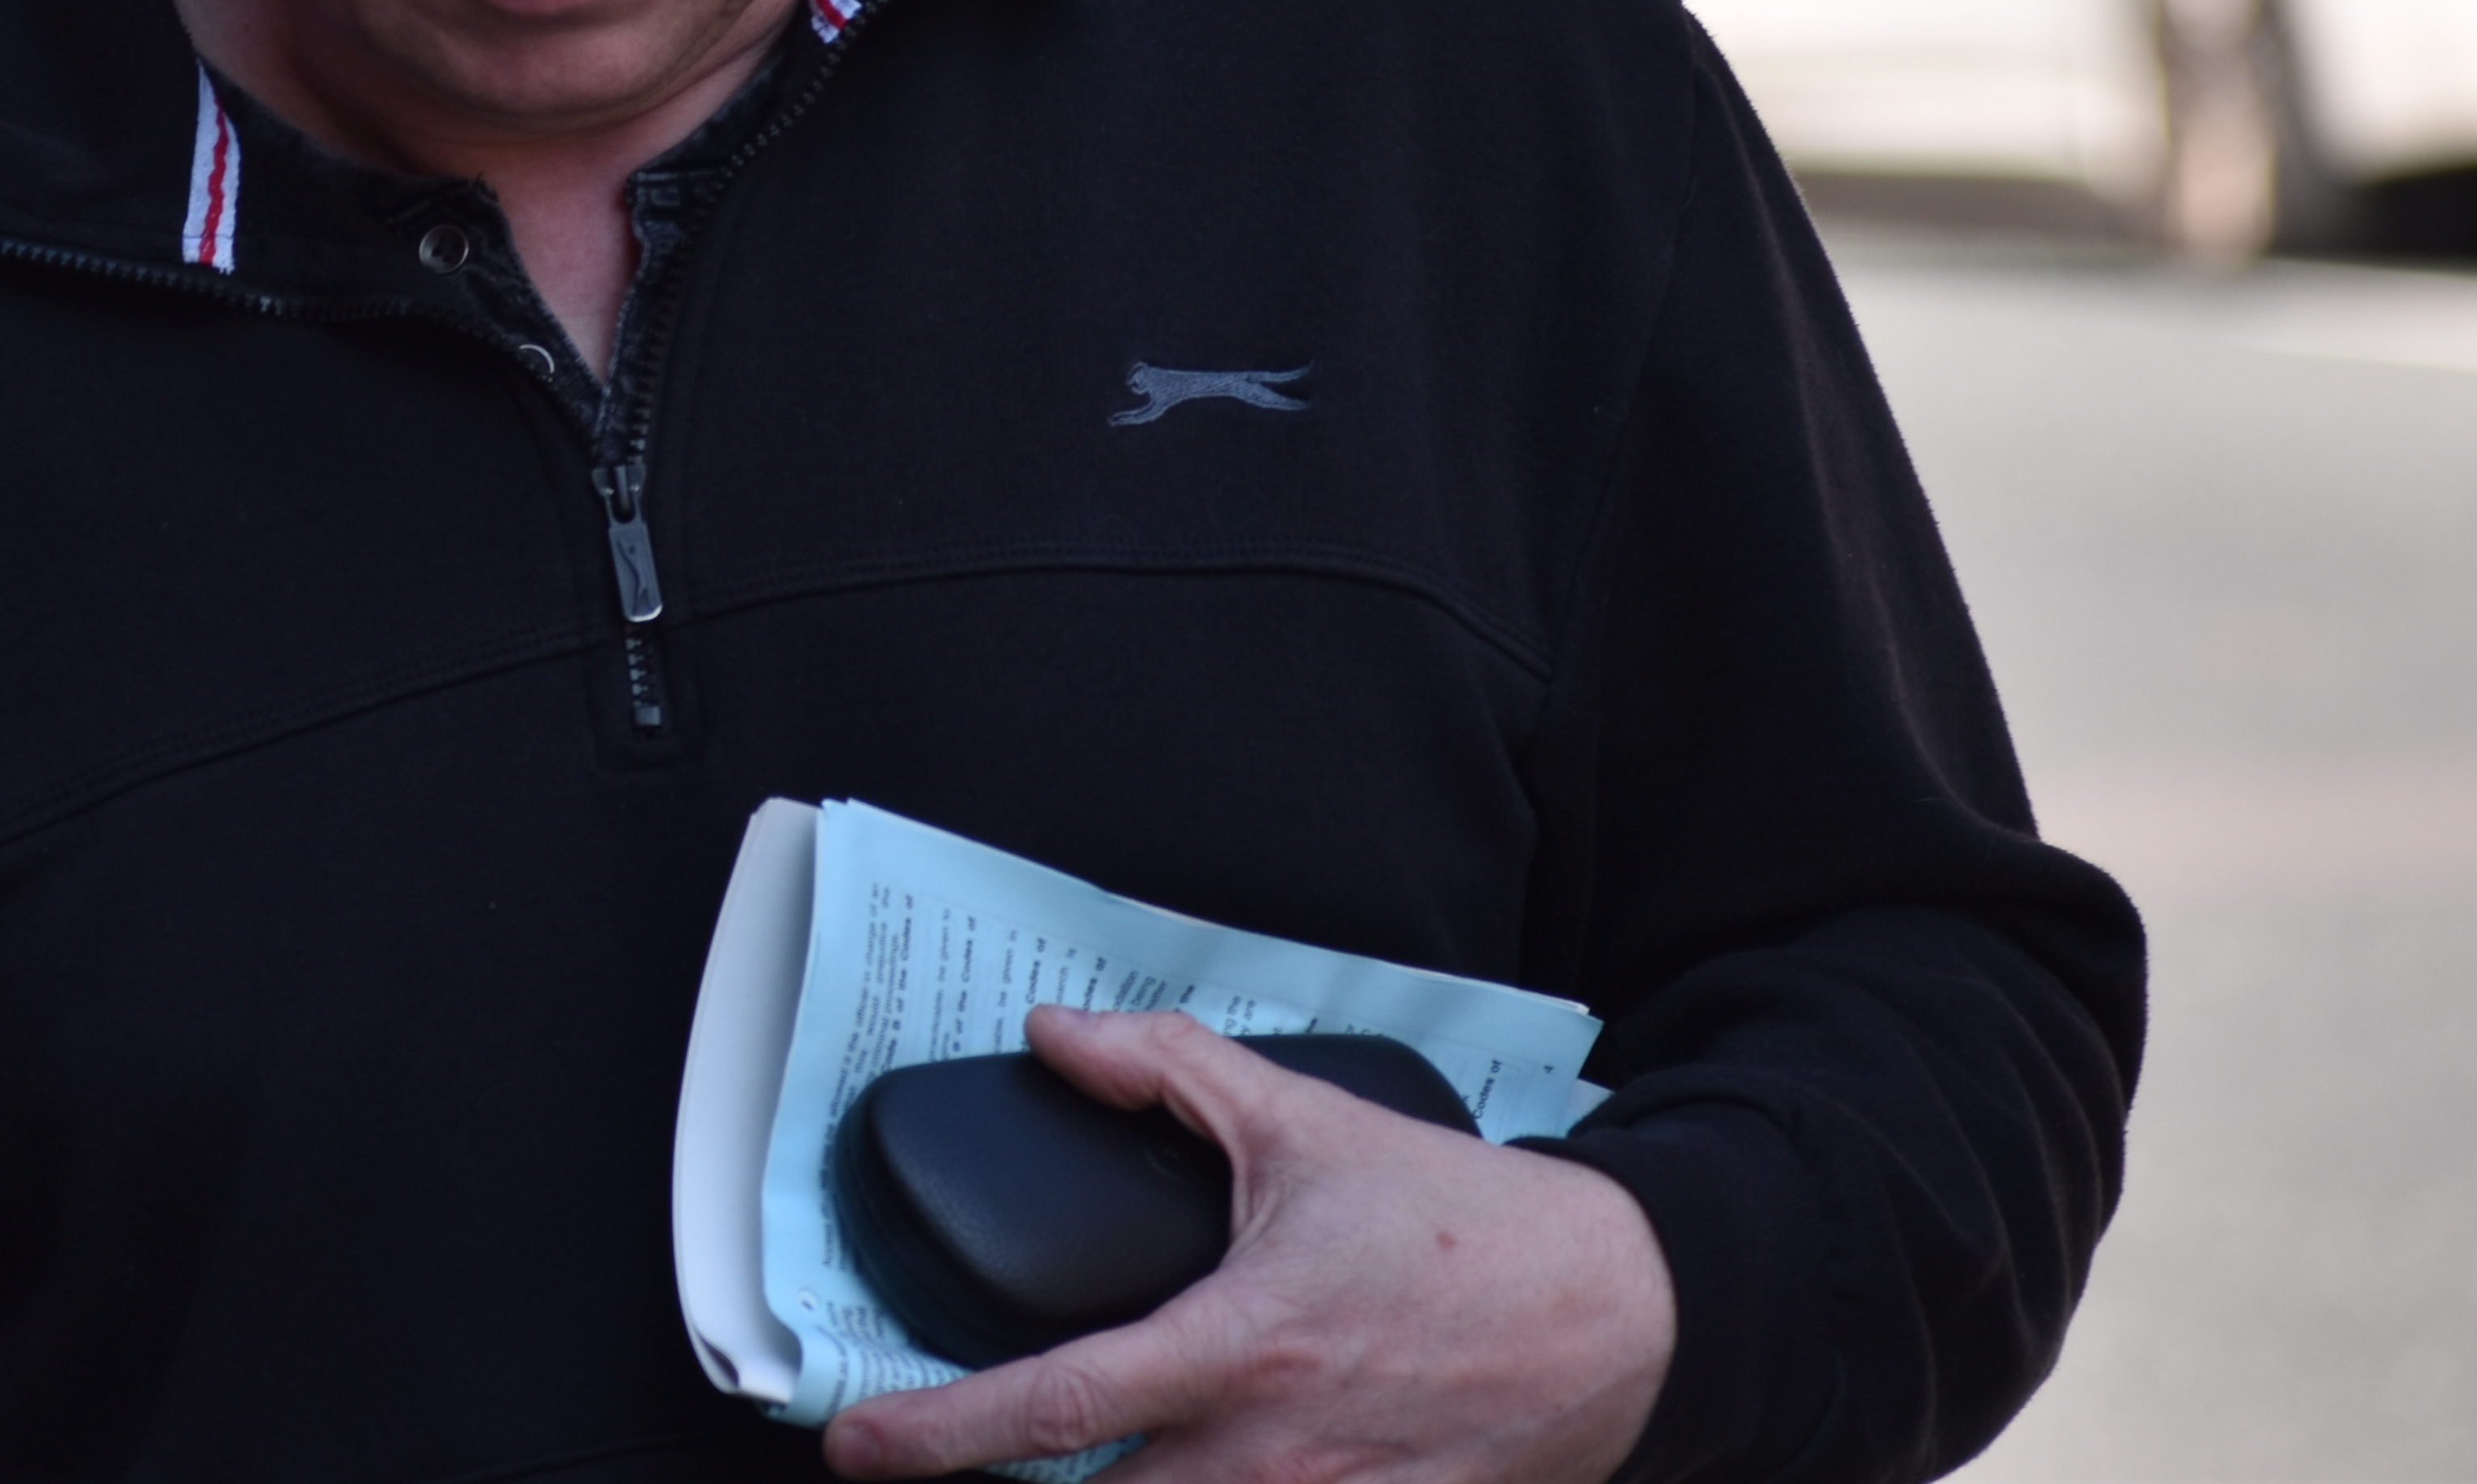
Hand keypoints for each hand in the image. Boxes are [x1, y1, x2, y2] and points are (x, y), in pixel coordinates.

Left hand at [820, 1006, 1671, 1483]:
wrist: (1622, 1314)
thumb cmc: (1464, 1225)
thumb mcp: (1308, 1124)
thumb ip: (1170, 1073)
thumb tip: (1060, 1037)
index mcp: (1241, 1347)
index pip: (1057, 1408)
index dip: (937, 1437)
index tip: (854, 1446)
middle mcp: (1271, 1457)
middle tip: (923, 1470)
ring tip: (1038, 1479)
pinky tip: (1165, 1480)